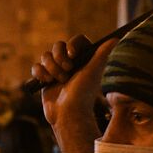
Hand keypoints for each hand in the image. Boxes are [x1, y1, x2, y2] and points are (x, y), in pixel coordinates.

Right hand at [30, 36, 114, 152]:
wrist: (68, 114)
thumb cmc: (83, 93)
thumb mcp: (94, 71)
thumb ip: (103, 54)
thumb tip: (117, 38)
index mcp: (84, 59)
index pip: (77, 41)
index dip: (72, 45)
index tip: (73, 55)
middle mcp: (71, 62)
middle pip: (58, 45)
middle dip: (60, 58)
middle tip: (68, 71)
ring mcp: (56, 69)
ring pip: (46, 56)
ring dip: (51, 68)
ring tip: (60, 81)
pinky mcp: (45, 78)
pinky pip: (36, 66)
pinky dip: (40, 73)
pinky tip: (47, 82)